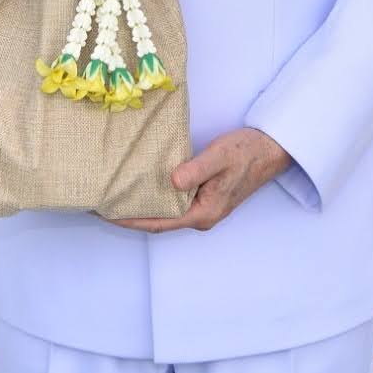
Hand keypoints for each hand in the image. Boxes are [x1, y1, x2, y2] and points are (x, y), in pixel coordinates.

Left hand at [111, 128, 292, 234]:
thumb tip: (171, 182)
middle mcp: (201, 215)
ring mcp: (203, 207)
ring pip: (166, 212)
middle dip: (130, 216)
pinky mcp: (204, 196)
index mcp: (203, 212)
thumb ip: (196, 170)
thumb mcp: (220, 157)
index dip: (130, 221)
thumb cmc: (247, 152)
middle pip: (159, 221)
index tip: (106, 214)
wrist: (271, 150)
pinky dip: (155, 197)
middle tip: (102, 204)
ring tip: (115, 197)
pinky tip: (142, 186)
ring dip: (142, 206)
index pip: (159, 222)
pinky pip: (174, 201)